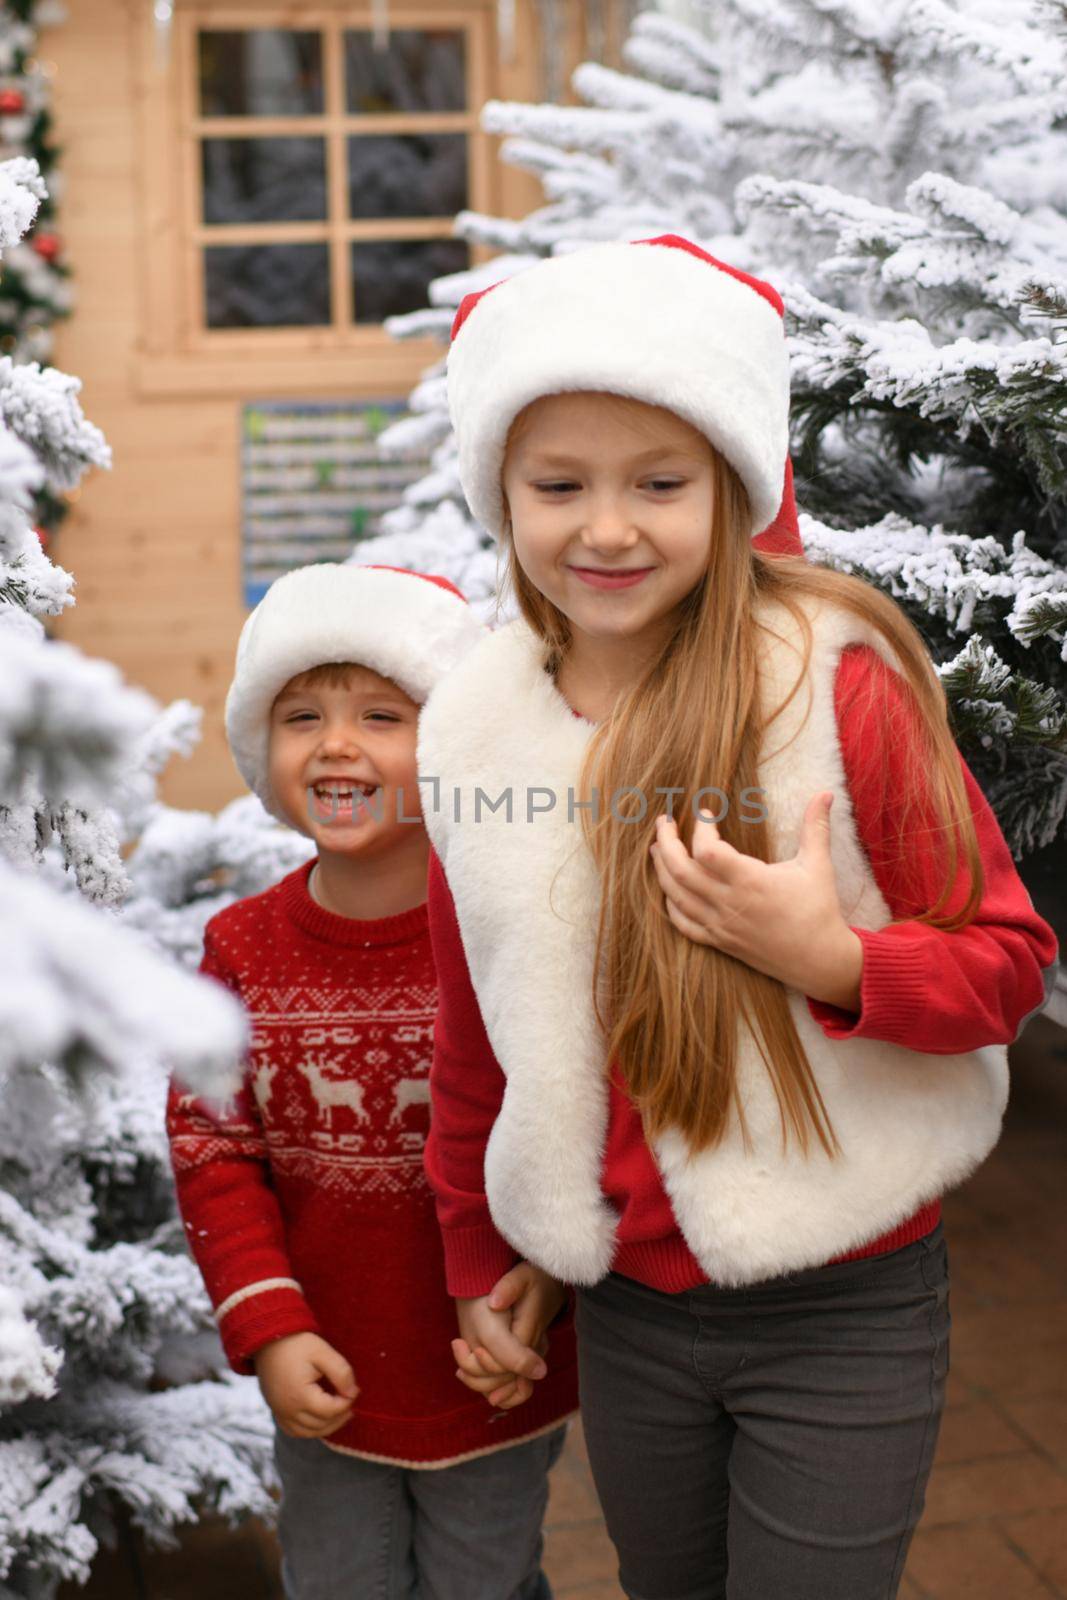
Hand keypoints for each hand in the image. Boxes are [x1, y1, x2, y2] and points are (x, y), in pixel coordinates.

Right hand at [254, 1332, 358, 1438]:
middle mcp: (288, 1410)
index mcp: (300, 1396)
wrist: (268, 1341)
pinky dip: (309, 1430)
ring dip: (326, 1427)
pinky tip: (319, 1420)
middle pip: (320, 1425)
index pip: (330, 1410)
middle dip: (339, 1416)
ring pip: (308, 1432)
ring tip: (341, 1414)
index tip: (355, 1390)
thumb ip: (341, 1373)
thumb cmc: (297, 1345)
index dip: (346, 1402)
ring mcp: (280, 1412)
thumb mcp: (322, 1352)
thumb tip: (352, 1392)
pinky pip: (293, 1431)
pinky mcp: (276, 1410)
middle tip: (350, 1403)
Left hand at [453, 1263, 562, 1410]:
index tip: (459, 1342)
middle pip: (505, 1381)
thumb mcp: (520, 1276)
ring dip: (482, 1384)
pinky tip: (473, 1376)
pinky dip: (495, 1389)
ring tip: (460, 1369)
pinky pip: (514, 1388)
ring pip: (510, 1390)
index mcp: (529, 1334)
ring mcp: (532, 1359)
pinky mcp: (528, 1361)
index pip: (506, 1364)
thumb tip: (494, 1303)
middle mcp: (534, 1352)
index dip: (483, 1361)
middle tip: (457, 1348)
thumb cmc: (533, 1279)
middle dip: (476, 1375)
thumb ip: (508, 1289)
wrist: (548, 1282)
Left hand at [650, 793, 863, 1010]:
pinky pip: (684, 924)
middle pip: (681, 871)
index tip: (705, 813)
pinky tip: (669, 889)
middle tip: (663, 822)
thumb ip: (816, 826)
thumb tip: (826, 793)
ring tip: (656, 848)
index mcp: (751, 881)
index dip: (700, 828)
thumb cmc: (819, 910)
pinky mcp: (720, 941)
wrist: (819, 960)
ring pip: (677, 896)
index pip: (707, 851)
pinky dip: (671, 905)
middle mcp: (730, 903)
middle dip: (666, 843)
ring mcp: (721, 925)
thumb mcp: (818, 865)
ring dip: (662, 870)